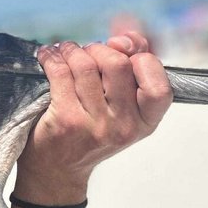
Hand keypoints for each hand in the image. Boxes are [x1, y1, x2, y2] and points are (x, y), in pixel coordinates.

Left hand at [14, 33, 172, 202]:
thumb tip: (127, 39)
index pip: (158, 84)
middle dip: (99, 49)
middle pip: (118, 64)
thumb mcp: (121, 109)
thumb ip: (131, 71)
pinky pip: (60, 72)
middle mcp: (124, 126)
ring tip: (65, 51)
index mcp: (145, 122)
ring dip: (72, 50)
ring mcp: (95, 125)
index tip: (123, 51)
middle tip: (87, 52)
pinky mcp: (66, 120)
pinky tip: (48, 56)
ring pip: (85, 65)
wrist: (58, 169)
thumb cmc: (91, 131)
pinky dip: (52, 57)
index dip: (142, 59)